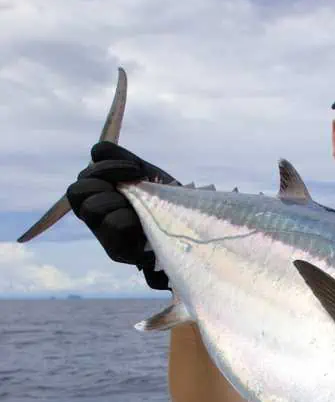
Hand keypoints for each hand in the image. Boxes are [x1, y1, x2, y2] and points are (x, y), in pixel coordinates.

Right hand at [66, 141, 177, 289]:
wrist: (191, 225)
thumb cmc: (164, 199)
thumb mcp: (141, 172)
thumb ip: (117, 157)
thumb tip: (97, 150)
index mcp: (98, 199)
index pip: (81, 181)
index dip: (104, 168)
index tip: (135, 169)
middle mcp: (96, 218)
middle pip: (77, 192)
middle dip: (107, 181)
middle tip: (135, 187)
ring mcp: (105, 236)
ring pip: (90, 207)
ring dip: (117, 199)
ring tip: (140, 205)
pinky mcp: (118, 251)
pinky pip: (113, 225)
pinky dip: (130, 216)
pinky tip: (146, 220)